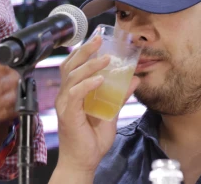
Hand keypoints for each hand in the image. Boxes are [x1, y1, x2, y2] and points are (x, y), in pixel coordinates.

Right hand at [53, 35, 138, 174]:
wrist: (83, 162)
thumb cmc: (92, 140)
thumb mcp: (110, 113)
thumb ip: (120, 96)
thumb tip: (135, 79)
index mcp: (73, 93)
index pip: (74, 66)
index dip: (84, 51)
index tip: (97, 38)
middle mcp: (66, 95)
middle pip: (70, 65)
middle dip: (85, 50)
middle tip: (99, 39)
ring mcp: (65, 103)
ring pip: (72, 76)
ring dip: (89, 65)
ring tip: (105, 58)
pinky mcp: (68, 113)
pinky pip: (75, 94)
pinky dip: (87, 84)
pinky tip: (100, 80)